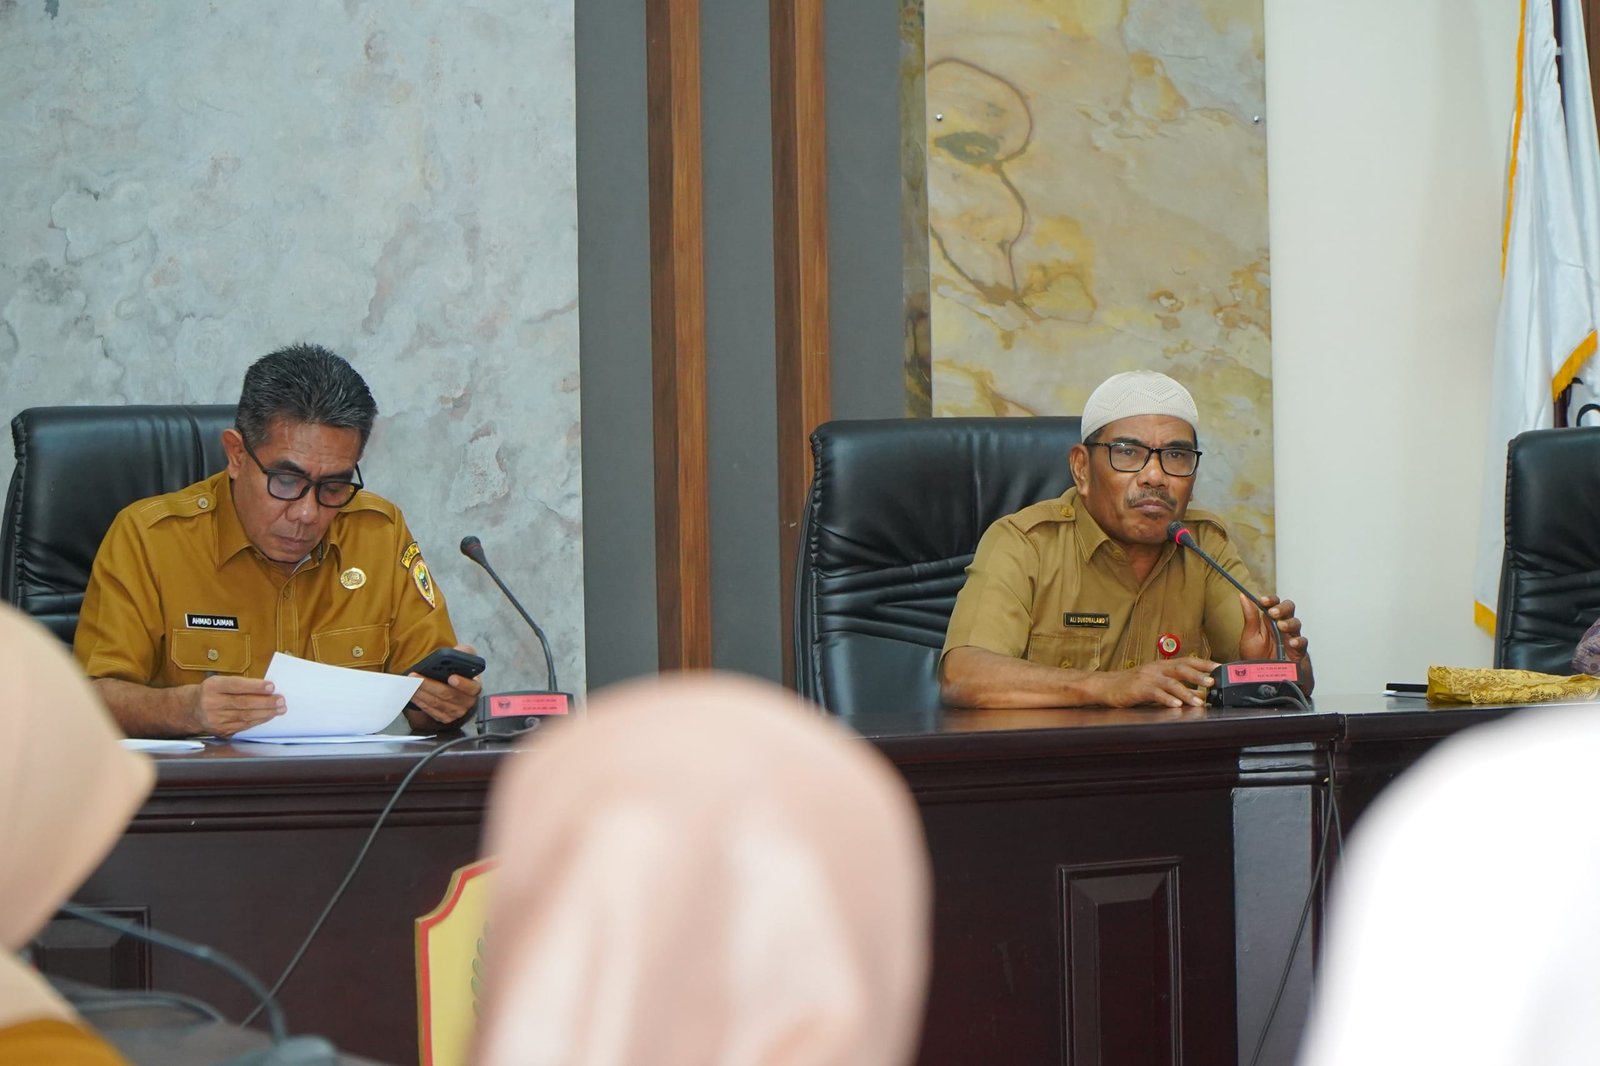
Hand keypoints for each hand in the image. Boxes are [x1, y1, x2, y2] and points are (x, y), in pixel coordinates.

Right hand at [190, 675, 284, 736]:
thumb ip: (241, 684)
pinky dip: (258, 720)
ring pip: (245, 716)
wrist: (191, 710)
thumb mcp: (220, 682)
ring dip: (266, 713)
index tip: (272, 686)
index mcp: (212, 687)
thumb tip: (268, 689)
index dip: (255, 686)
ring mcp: (215, 719)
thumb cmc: (212, 692)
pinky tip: (268, 716)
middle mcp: (211, 703)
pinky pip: (243, 726)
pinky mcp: (220, 731)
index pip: (236, 686)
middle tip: (281, 700)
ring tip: (280, 709)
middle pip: (242, 703)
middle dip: (265, 702)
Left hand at [406, 643, 483, 729]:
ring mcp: (456, 711)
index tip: (451, 677)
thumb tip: (459, 652)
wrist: (451, 682)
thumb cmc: (458, 670)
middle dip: (430, 685)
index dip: (462, 683)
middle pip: (448, 695)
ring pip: (436, 703)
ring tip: (411, 683)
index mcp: (475, 686)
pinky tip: (413, 693)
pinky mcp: (444, 717)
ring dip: (421, 693)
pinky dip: (420, 701)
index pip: (471, 687)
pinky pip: (430, 711)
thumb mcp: (465, 656)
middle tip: (417, 677)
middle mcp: (467, 702)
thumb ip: (465, 652)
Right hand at [1090, 657, 1217, 707]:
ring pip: (1171, 683)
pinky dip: (1166, 699)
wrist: (1104, 685)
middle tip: (1213, 682)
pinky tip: (1175, 705)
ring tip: (1198, 700)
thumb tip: (1198, 693)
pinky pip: (1155, 694)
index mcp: (1161, 665)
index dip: (1204, 664)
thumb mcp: (1153, 681)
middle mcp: (1156, 669)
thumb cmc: (1130, 685)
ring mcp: (1147, 678)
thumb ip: (1174, 685)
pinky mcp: (1138, 689)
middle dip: (1199, 675)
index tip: (1220, 668)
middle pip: (1181, 669)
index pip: (1187, 661)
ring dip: (1187, 692)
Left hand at [1238, 593, 1310, 676]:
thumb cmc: (1257, 658)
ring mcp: (1290, 637)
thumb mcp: (1249, 636)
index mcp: (1268, 621)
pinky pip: (1303, 642)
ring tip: (1281, 626)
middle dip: (1282, 608)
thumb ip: (1250, 617)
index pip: (1273, 603)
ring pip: (1296, 623)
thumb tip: (1244, 596)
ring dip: (1289, 622)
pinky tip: (1292, 642)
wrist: (1263, 679)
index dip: (1271, 599)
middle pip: (1289, 608)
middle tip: (1273, 613)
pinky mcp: (1298, 650)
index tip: (1263, 600)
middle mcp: (1281, 626)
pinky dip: (1298, 641)